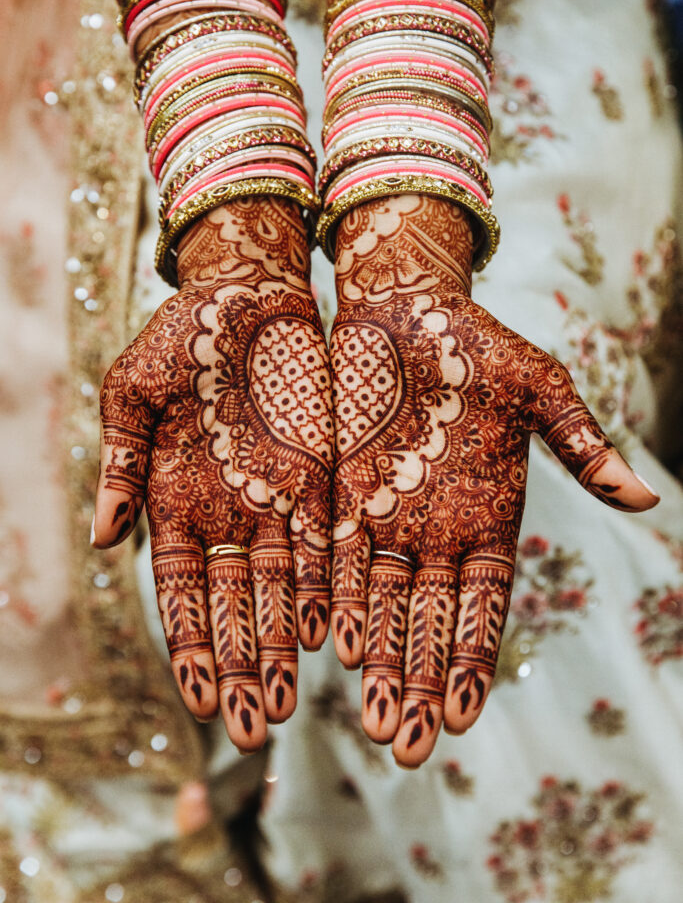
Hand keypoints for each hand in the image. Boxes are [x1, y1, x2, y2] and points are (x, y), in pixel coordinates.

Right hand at [92, 199, 333, 750]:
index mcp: (175, 500)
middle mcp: (227, 514)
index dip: (189, 644)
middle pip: (234, 607)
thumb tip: (100, 535)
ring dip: (283, 646)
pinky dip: (327, 589)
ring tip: (289, 703)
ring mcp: (277, 501)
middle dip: (240, 667)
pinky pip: (326, 545)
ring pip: (282, 589)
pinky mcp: (323, 479)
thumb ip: (121, 458)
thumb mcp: (136, 389)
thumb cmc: (184, 336)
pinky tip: (331, 634)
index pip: (180, 591)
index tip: (198, 697)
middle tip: (250, 729)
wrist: (252, 291)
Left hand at [330, 195, 657, 766]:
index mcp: (490, 516)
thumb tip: (645, 498)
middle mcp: (436, 529)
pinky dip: (336, 600)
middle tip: (405, 747)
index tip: (461, 716)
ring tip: (373, 722)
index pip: (482, 605)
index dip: (471, 659)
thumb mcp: (538, 388)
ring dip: (378, 661)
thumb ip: (580, 443)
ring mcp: (385, 515)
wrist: (405, 307)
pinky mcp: (339, 491)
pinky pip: (336, 557)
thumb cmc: (480, 345)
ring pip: (380, 603)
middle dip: (417, 683)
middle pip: (427, 621)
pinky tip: (333, 646)